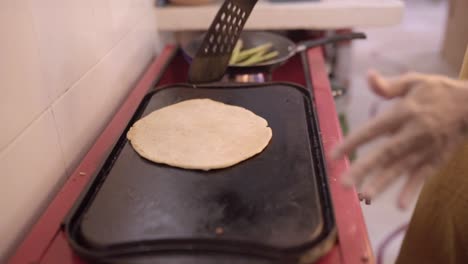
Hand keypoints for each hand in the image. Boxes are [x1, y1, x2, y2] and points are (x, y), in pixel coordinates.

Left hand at [331, 70, 467, 208]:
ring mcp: (425, 149)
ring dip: (383, 183)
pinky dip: (411, 190)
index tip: (333, 155)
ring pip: (401, 168)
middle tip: (344, 183)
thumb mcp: (415, 81)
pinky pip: (422, 176)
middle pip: (385, 153)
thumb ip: (389, 85)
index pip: (373, 130)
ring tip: (365, 196)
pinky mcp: (436, 159)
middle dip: (364, 168)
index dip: (353, 142)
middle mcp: (413, 133)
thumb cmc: (439, 92)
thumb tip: (368, 76)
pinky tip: (400, 205)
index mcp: (404, 112)